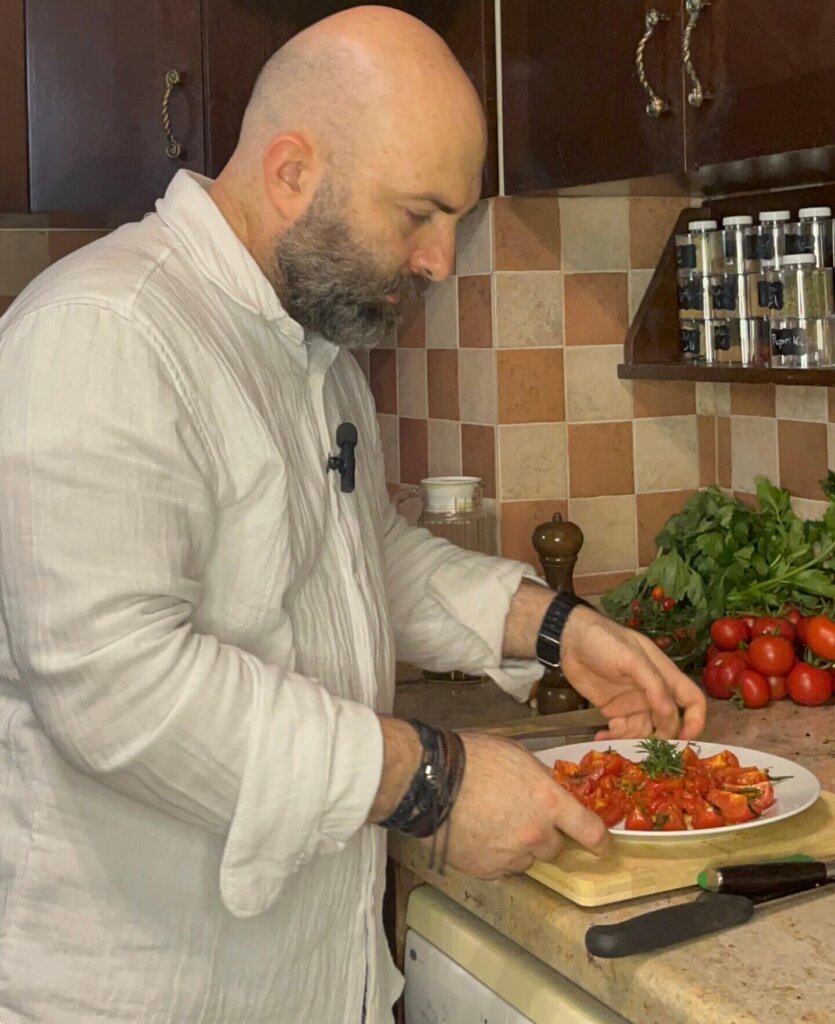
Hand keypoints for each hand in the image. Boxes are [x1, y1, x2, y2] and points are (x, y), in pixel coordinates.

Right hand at [431, 732, 609, 879]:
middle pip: (554, 848)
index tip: (603, 846)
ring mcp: (511, 855)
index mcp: (549, 802)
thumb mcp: (518, 756)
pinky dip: (495, 856)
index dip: (600, 841)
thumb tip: (549, 792)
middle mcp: (536, 834)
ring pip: (526, 859)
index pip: (588, 830)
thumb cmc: (474, 758)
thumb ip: (541, 780)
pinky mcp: (486, 869)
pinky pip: (501, 868)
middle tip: (522, 818)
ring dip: (519, 847)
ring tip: (494, 824)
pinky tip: (479, 835)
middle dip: (544, 836)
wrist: (432, 780)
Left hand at [560, 606, 706, 740]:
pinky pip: (621, 731)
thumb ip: (653, 684)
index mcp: (665, 675)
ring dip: (633, 741)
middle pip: (668, 723)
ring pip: (644, 731)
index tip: (685, 738)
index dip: (695, 720)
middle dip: (660, 738)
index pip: (693, 700)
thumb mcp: (632, 657)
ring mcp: (633, 703)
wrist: (569, 637)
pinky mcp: (613, 709)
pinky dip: (614, 738)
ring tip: (617, 744)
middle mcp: (652, 693)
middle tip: (645, 750)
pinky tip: (601, 738)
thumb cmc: (604, 640)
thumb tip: (670, 714)